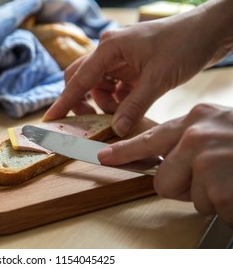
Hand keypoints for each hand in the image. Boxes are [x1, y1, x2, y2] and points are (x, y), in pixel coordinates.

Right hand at [44, 0, 232, 136]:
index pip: (79, 79)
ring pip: (98, 85)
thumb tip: (116, 130)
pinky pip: (114, 85)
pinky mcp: (129, 64)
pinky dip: (117, 99)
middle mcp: (109, 51)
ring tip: (119, 114)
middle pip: (81, 79)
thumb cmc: (184, 45)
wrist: (208, 31)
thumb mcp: (158, 80)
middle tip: (88, 121)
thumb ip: (134, 106)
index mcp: (109, 48)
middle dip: (82, 102)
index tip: (51, 119)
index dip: (64, 102)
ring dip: (104, 103)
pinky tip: (129, 105)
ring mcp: (119, 57)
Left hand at [98, 103, 232, 226]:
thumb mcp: (221, 129)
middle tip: (214, 177)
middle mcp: (196, 134)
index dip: (125, 152)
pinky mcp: (216, 184)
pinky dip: (223, 206)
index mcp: (197, 117)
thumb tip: (166, 160)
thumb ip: (189, 140)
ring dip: (206, 195)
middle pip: (161, 177)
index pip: (150, 138)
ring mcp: (205, 158)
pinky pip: (205, 207)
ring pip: (182, 194)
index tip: (104, 157)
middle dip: (182, 186)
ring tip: (229, 179)